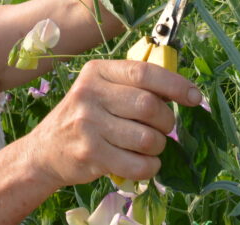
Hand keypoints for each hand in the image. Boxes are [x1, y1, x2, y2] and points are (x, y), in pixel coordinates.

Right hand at [20, 59, 202, 187]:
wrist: (44, 151)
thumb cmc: (82, 117)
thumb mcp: (100, 90)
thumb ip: (132, 86)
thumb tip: (180, 90)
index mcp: (97, 72)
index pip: (144, 72)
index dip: (175, 85)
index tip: (195, 96)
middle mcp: (90, 94)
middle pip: (149, 106)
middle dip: (165, 121)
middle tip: (162, 128)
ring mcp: (88, 125)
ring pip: (146, 138)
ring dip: (158, 146)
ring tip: (149, 147)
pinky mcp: (91, 154)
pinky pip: (137, 165)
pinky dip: (149, 167)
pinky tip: (144, 163)